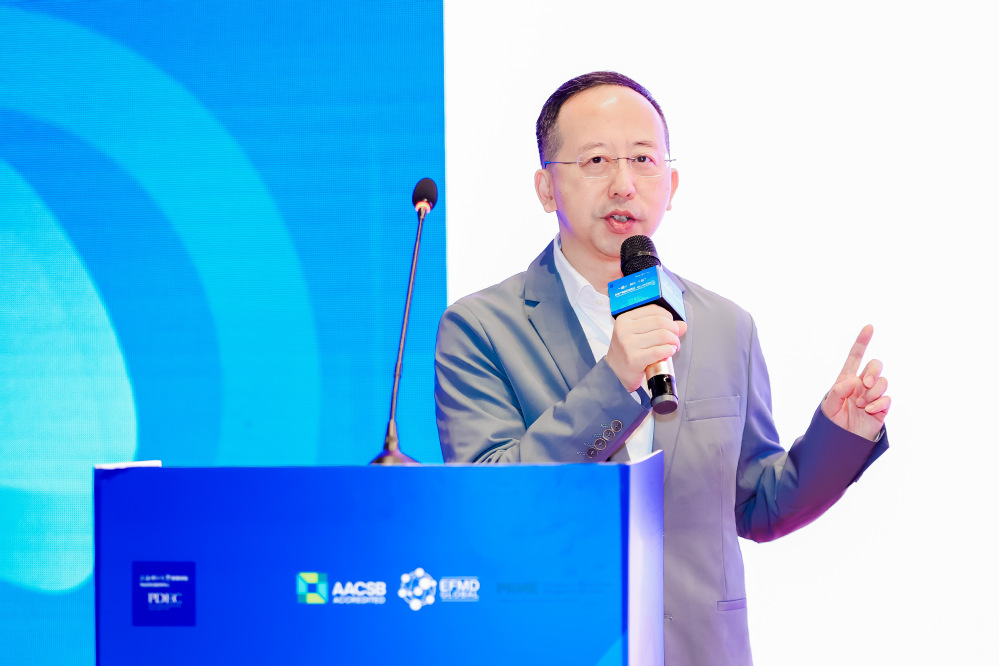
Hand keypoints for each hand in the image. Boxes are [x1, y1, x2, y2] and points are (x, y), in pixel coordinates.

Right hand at [605, 305, 686, 392]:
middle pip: (660, 322)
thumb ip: (660, 327)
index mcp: (625, 319)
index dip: (668, 317)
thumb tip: (682, 324)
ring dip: (674, 341)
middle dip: (674, 330)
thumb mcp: (639, 334)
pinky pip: (659, 351)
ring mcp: (628, 345)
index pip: (653, 310)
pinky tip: (670, 352)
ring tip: (673, 347)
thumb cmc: (629, 351)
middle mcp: (624, 330)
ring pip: (662, 336)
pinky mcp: (633, 359)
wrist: (613, 372)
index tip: (671, 326)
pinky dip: (669, 350)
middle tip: (675, 339)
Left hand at [821, 324, 889, 440]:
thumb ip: (838, 391)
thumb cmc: (832, 424)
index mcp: (846, 380)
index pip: (855, 357)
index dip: (862, 342)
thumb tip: (855, 381)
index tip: (869, 327)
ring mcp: (873, 396)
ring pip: (883, 382)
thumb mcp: (828, 406)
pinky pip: (887, 399)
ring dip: (873, 391)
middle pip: (875, 365)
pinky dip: (879, 403)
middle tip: (865, 383)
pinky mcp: (881, 409)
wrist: (841, 443)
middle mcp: (862, 385)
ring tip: (862, 404)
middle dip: (873, 371)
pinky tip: (869, 410)